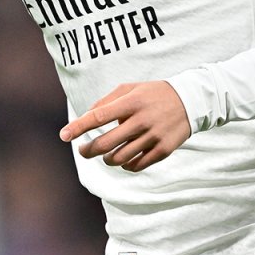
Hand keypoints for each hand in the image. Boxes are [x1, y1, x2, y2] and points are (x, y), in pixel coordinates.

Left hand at [59, 81, 191, 171]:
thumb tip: (84, 119)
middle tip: (83, 150)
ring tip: (105, 154)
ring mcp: (153, 137)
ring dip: (106, 159)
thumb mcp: (128, 88)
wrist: (190, 101)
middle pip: (106, 143)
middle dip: (88, 150)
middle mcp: (141, 120)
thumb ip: (105, 102)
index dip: (78, 127)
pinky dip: (124, 165)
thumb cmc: (151, 94)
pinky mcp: (163, 150)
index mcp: (131, 102)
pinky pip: (136, 165)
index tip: (63, 135)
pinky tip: (123, 159)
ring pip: (119, 158)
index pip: (98, 116)